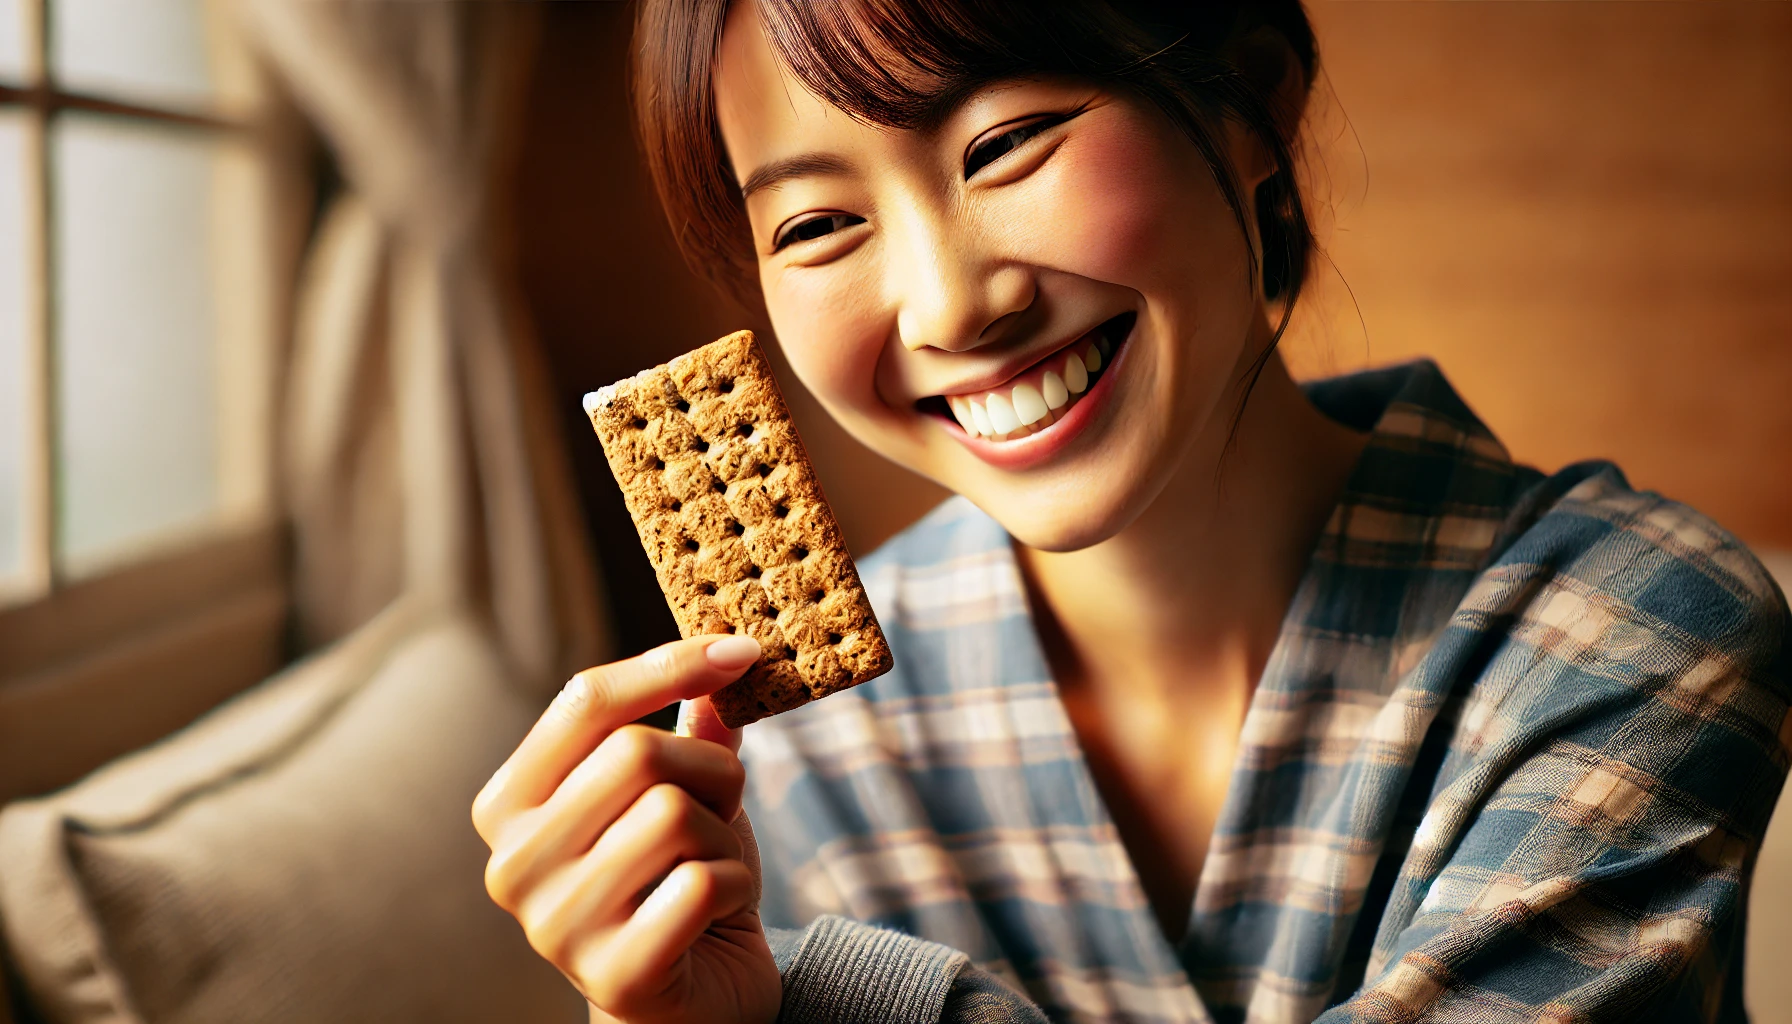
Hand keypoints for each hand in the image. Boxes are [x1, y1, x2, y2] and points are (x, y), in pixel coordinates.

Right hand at [472, 635, 779, 1023]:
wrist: (694, 1004)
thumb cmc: (678, 886)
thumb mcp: (684, 796)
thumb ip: (692, 731)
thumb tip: (725, 657)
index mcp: (508, 805)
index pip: (585, 701)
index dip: (670, 664)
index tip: (741, 650)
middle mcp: (512, 865)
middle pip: (636, 753)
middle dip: (711, 770)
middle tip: (725, 806)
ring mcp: (554, 926)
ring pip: (673, 815)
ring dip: (725, 837)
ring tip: (712, 868)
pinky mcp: (612, 975)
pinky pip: (701, 883)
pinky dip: (737, 886)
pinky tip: (719, 913)